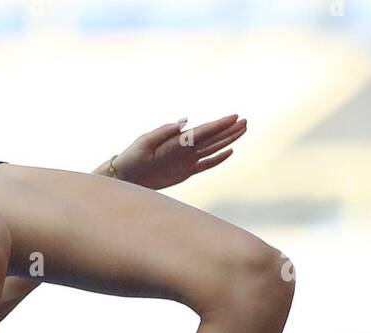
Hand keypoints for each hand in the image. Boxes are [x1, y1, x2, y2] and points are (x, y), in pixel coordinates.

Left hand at [104, 114, 245, 189]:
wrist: (125, 177)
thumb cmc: (132, 157)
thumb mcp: (145, 142)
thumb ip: (164, 131)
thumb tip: (185, 121)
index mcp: (177, 140)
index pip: (203, 131)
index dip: (219, 125)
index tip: (234, 117)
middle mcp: (185, 148)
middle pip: (212, 138)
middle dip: (229, 130)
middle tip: (245, 121)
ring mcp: (186, 160)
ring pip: (213, 149)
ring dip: (228, 140)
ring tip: (243, 130)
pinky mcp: (185, 172)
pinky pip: (206, 165)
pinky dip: (218, 159)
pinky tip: (230, 151)